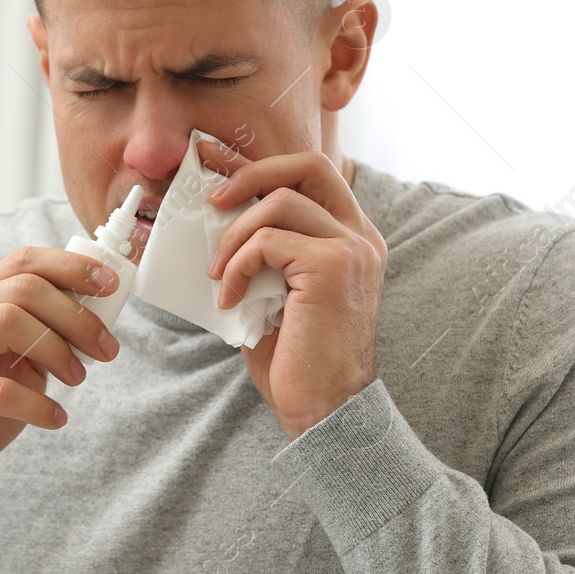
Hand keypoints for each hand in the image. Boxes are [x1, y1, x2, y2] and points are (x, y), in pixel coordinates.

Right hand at [0, 247, 121, 517]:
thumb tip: (99, 319)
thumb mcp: (19, 360)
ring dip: (57, 350)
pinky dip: (38, 404)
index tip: (111, 284)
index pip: (24, 261)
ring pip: (7, 322)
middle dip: (76, 316)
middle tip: (107, 348)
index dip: (72, 267)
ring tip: (78, 379)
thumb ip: (47, 334)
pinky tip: (56, 417)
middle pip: (23, 289)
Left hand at [201, 142, 387, 440]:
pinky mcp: (332, 266)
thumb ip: (266, 250)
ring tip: (218, 274)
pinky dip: (238, 264)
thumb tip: (220, 216)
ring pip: (279, 202)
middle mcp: (360, 236)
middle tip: (213, 199)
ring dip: (234, 235)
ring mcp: (351, 248)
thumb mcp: (277, 290)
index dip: (261, 164)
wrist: (324, 409)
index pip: (310, 175)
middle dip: (251, 172)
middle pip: (308, 164)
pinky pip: (269, 240)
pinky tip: (230, 297)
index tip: (217, 164)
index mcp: (352, 237)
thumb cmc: (298, 357)